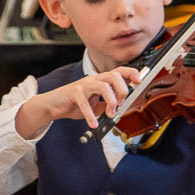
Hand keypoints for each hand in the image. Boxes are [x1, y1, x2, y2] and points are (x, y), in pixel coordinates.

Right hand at [14, 66, 141, 140]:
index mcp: (101, 80)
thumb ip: (107, 106)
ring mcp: (83, 84)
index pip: (119, 71)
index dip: (131, 73)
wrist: (54, 106)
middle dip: (122, 90)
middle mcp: (93, 79)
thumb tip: (119, 109)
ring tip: (109, 114)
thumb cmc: (75, 104)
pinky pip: (85, 102)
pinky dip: (90, 115)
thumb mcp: (96, 106)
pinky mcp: (73, 92)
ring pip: (103, 85)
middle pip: (114, 75)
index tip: (140, 81)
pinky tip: (93, 123)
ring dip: (110, 101)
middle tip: (120, 105)